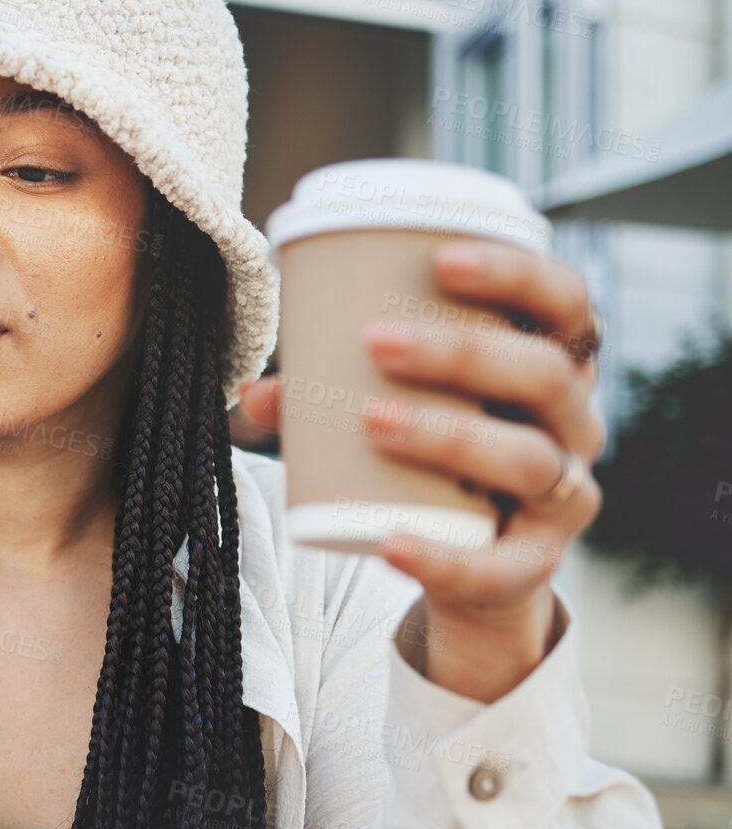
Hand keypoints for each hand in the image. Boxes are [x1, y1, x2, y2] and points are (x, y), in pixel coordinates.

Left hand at [240, 240, 605, 695]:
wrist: (477, 568)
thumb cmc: (439, 463)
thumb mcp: (404, 414)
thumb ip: (333, 397)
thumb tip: (254, 391)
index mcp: (552, 368)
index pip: (565, 302)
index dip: (518, 273)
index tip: (440, 259)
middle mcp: (574, 426)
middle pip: (546, 375)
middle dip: (464, 351)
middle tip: (377, 341)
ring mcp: (565, 497)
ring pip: (530, 460)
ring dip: (451, 435)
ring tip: (373, 421)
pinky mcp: (538, 564)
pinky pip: (503, 568)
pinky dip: (444, 558)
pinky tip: (392, 544)